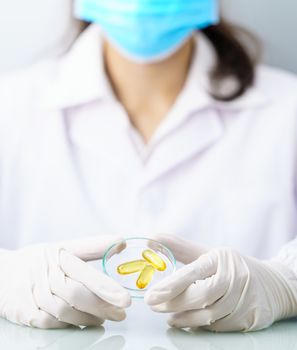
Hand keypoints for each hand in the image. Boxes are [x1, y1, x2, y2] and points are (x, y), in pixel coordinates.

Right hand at [0, 236, 130, 327]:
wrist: (2, 272)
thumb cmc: (39, 260)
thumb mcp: (63, 247)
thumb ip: (93, 247)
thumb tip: (121, 242)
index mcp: (58, 256)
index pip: (84, 272)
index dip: (105, 286)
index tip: (125, 298)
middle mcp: (45, 275)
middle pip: (77, 294)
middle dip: (102, 306)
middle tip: (122, 312)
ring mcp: (34, 294)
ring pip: (66, 311)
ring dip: (89, 317)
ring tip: (106, 317)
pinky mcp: (25, 312)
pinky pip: (51, 322)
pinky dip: (70, 324)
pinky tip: (84, 322)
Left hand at [145, 235, 296, 331]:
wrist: (272, 283)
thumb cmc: (231, 266)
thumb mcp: (208, 253)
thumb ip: (179, 247)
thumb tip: (151, 239)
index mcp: (221, 258)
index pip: (194, 271)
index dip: (172, 284)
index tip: (152, 294)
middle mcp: (235, 277)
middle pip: (201, 295)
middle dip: (173, 303)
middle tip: (153, 305)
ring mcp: (245, 299)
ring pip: (209, 316)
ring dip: (184, 319)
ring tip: (169, 317)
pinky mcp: (251, 317)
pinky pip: (220, 327)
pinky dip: (200, 326)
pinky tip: (189, 322)